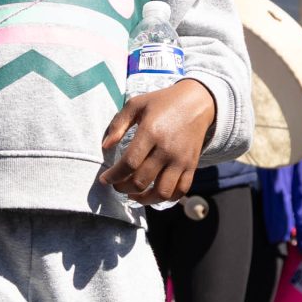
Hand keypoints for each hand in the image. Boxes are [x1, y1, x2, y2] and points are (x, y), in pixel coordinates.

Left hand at [98, 78, 217, 202]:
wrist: (197, 102)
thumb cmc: (163, 102)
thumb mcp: (136, 104)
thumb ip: (118, 124)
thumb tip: (105, 146)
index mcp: (151, 132)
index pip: (129, 163)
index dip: (113, 176)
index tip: (104, 179)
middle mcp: (167, 149)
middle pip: (141, 181)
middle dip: (123, 188)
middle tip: (116, 185)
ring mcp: (181, 160)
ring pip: (161, 192)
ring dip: (144, 199)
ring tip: (134, 195)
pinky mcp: (192, 165)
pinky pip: (180, 191)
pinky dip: (167, 198)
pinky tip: (154, 194)